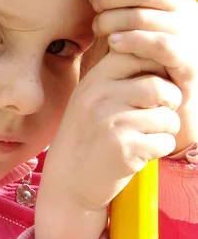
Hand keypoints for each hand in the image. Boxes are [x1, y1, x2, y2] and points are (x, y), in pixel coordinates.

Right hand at [35, 50, 181, 238]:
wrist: (68, 184)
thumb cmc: (86, 139)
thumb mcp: (90, 100)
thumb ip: (117, 78)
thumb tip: (160, 59)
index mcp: (94, 80)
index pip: (138, 55)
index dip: (156, 70)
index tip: (152, 89)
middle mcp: (101, 97)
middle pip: (161, 86)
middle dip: (170, 102)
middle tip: (158, 114)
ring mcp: (112, 123)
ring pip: (168, 116)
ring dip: (166, 129)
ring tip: (147, 136)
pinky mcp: (125, 149)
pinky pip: (165, 142)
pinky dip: (160, 149)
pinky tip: (141, 153)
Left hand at [82, 0, 197, 154]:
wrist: (162, 98)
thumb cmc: (138, 56)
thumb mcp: (121, 23)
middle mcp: (187, 8)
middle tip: (96, 6)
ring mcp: (189, 34)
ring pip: (146, 15)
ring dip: (115, 19)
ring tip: (99, 28)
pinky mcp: (186, 60)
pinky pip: (158, 43)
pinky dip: (132, 40)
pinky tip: (113, 43)